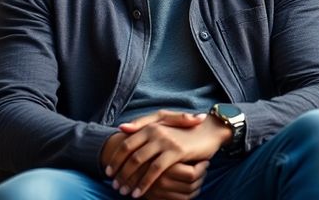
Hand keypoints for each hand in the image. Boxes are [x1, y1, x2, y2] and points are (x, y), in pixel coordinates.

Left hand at [105, 114, 231, 197]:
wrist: (209, 132)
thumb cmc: (185, 131)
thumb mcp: (164, 124)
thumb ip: (142, 124)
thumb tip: (121, 128)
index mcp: (150, 126)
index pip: (126, 143)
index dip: (115, 159)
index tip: (108, 173)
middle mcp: (156, 131)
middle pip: (130, 154)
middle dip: (120, 172)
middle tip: (114, 186)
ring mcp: (166, 140)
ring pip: (139, 162)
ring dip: (129, 179)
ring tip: (124, 192)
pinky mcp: (176, 151)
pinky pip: (155, 170)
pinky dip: (144, 183)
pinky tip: (139, 193)